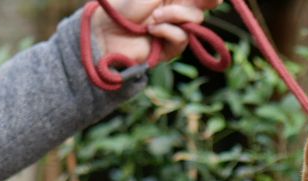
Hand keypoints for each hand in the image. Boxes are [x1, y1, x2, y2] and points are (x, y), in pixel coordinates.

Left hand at [93, 0, 222, 64]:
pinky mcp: (170, 50)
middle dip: (195, 2)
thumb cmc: (125, 7)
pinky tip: (152, 29)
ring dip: (176, 15)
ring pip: (195, 22)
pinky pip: (182, 38)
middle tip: (175, 4)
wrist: (106, 32)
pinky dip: (168, 31)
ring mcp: (174, 31)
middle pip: (201, 7)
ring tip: (155, 17)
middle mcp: (176, 12)